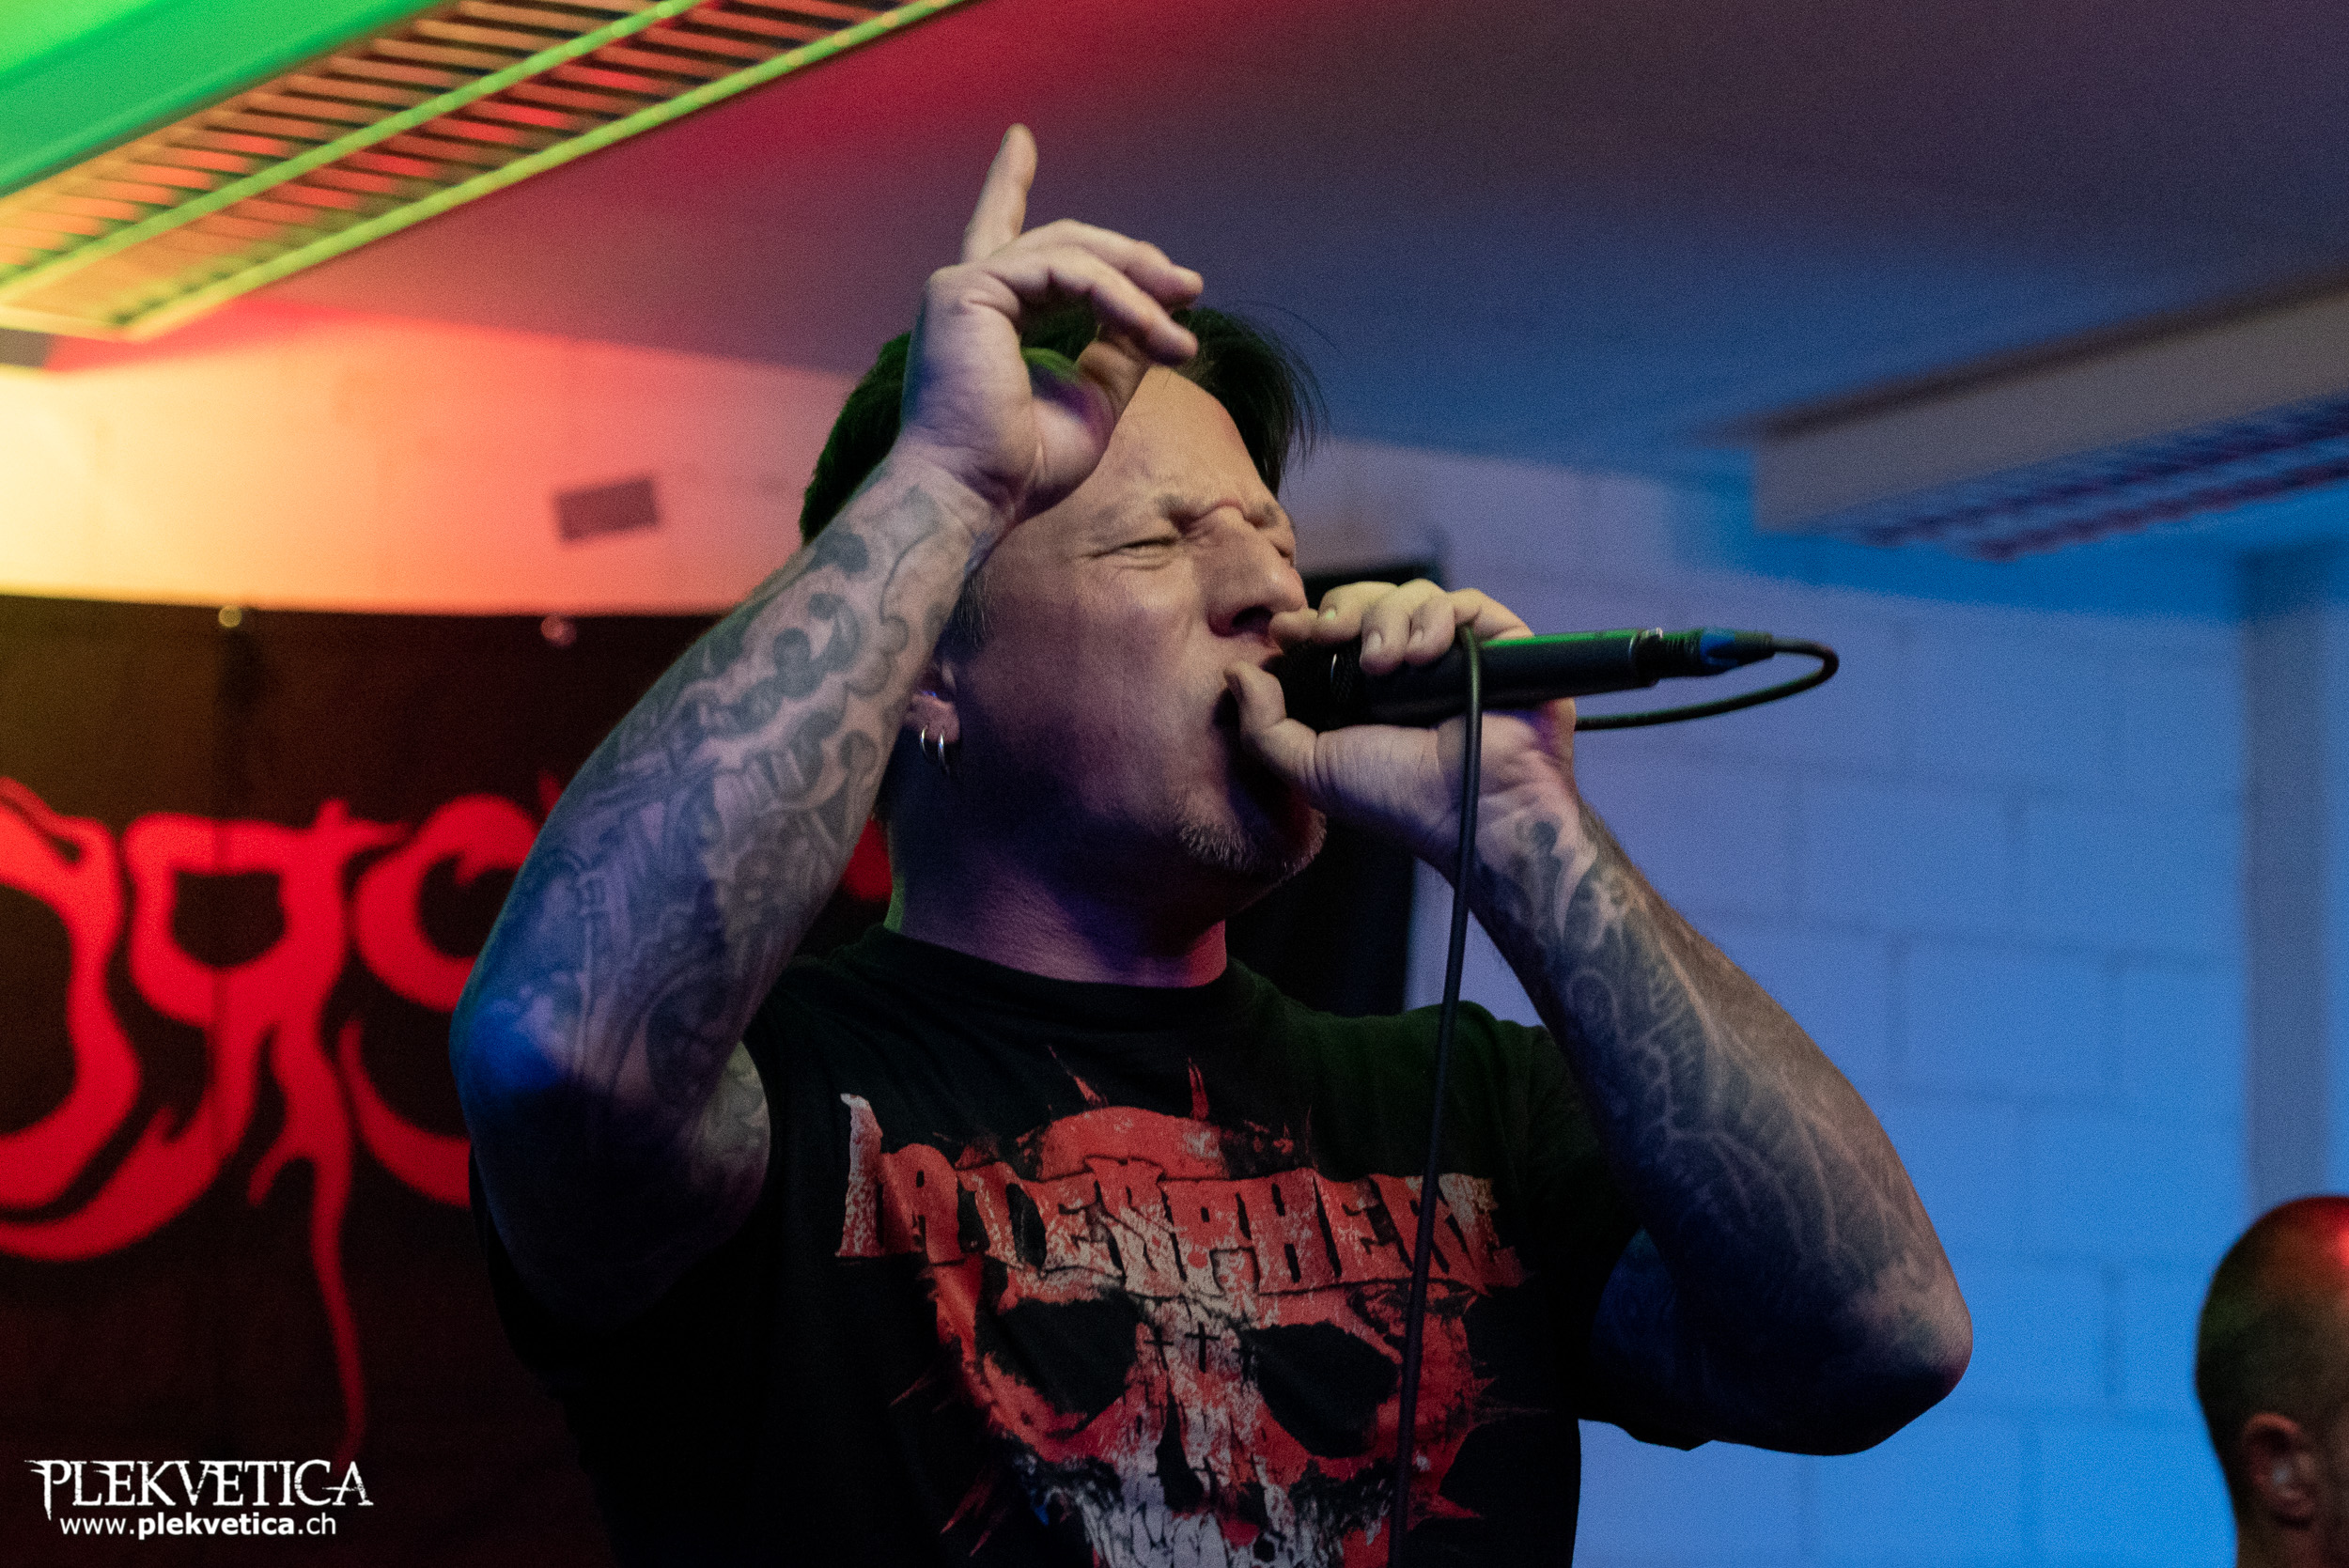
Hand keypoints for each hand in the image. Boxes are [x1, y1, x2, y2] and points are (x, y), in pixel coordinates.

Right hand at [894, 125, 1204, 535]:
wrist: (973, 498)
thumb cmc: (1022, 468)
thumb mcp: (1093, 401)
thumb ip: (1119, 350)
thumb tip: (1158, 317)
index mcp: (986, 314)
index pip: (1003, 235)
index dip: (1007, 183)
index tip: (1019, 138)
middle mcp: (968, 292)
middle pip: (1066, 245)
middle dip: (1134, 261)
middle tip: (1190, 287)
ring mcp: (963, 285)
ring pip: (1074, 255)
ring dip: (1140, 288)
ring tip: (1183, 330)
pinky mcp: (969, 289)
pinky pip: (1069, 274)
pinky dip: (1120, 300)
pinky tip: (1155, 331)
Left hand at [1224, 580, 1583, 868]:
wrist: (1474, 812)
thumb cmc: (1398, 799)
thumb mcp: (1311, 768)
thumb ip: (1264, 726)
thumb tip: (1238, 673)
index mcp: (1363, 689)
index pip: (1332, 629)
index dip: (1310, 622)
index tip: (1289, 631)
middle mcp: (1408, 665)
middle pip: (1368, 601)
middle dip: (1346, 612)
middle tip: (1337, 637)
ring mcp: (1455, 653)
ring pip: (1413, 595)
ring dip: (1390, 620)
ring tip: (1390, 665)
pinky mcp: (1499, 643)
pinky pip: (1463, 602)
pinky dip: (1437, 618)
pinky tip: (1426, 654)